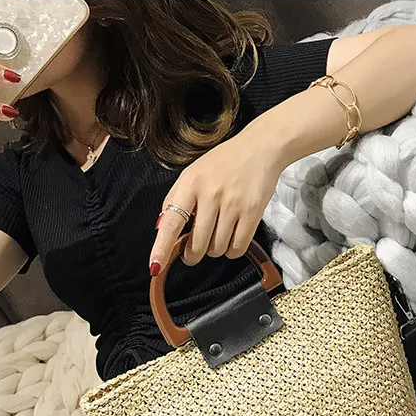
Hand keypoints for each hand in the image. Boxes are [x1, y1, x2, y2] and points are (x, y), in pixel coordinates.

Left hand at [149, 129, 286, 275]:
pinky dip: (232, 251)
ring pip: (217, 248)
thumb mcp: (192, 174)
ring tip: (217, 235)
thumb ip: (174, 199)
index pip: (171, 222)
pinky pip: (237, 247)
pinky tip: (231, 240)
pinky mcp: (252, 212)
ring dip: (215, 250)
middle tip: (193, 251)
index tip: (155, 266)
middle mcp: (210, 195)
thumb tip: (160, 228)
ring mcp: (233, 204)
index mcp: (190, 184)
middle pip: (197, 244)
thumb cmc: (223, 163)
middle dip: (193, 254)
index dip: (161, 248)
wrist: (259, 149)